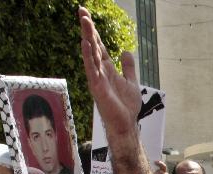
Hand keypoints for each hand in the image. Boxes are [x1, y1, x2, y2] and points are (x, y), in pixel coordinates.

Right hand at [79, 7, 140, 137]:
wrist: (125, 123)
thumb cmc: (126, 106)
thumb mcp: (131, 81)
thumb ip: (128, 67)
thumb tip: (125, 51)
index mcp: (107, 69)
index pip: (99, 46)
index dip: (94, 31)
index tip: (86, 16)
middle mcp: (100, 71)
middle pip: (92, 45)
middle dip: (88, 28)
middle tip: (82, 11)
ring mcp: (97, 78)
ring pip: (91, 54)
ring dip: (88, 37)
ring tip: (85, 21)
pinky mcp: (97, 87)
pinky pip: (92, 69)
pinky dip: (89, 56)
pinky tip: (86, 44)